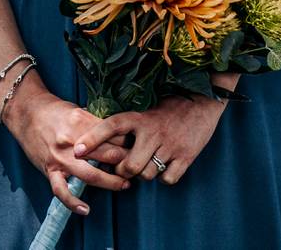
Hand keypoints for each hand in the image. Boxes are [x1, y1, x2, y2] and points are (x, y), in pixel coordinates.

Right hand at [2, 76, 129, 215]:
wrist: (27, 112)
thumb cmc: (55, 110)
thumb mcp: (78, 110)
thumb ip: (96, 124)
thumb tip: (119, 135)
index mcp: (81, 122)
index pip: (113, 136)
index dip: (128, 144)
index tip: (138, 149)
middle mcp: (72, 141)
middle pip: (107, 154)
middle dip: (125, 162)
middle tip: (138, 166)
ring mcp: (60, 157)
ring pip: (91, 174)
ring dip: (111, 182)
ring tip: (124, 184)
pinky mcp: (49, 169)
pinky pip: (61, 190)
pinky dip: (73, 202)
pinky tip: (86, 210)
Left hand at [74, 92, 227, 187]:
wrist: (203, 100)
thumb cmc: (170, 106)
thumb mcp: (146, 109)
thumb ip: (127, 123)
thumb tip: (99, 134)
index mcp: (140, 117)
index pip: (111, 125)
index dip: (93, 138)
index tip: (78, 150)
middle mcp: (153, 131)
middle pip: (129, 165)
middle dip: (124, 171)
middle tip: (126, 166)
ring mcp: (170, 145)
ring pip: (147, 174)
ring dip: (145, 174)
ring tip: (149, 162)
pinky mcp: (186, 155)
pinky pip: (167, 179)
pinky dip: (164, 177)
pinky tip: (166, 165)